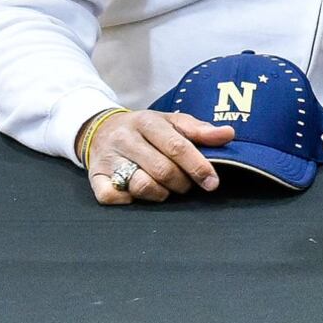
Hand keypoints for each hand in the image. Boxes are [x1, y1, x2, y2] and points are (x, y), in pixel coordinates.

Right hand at [86, 110, 234, 204]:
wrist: (99, 128)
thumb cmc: (146, 130)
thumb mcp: (171, 122)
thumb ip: (199, 130)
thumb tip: (228, 134)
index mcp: (147, 122)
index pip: (176, 146)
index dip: (198, 166)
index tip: (212, 182)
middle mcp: (125, 138)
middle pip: (162, 170)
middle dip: (181, 183)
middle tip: (186, 184)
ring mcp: (108, 158)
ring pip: (141, 186)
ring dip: (161, 194)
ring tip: (165, 188)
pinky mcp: (94, 176)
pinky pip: (111, 196)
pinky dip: (128, 200)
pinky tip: (137, 194)